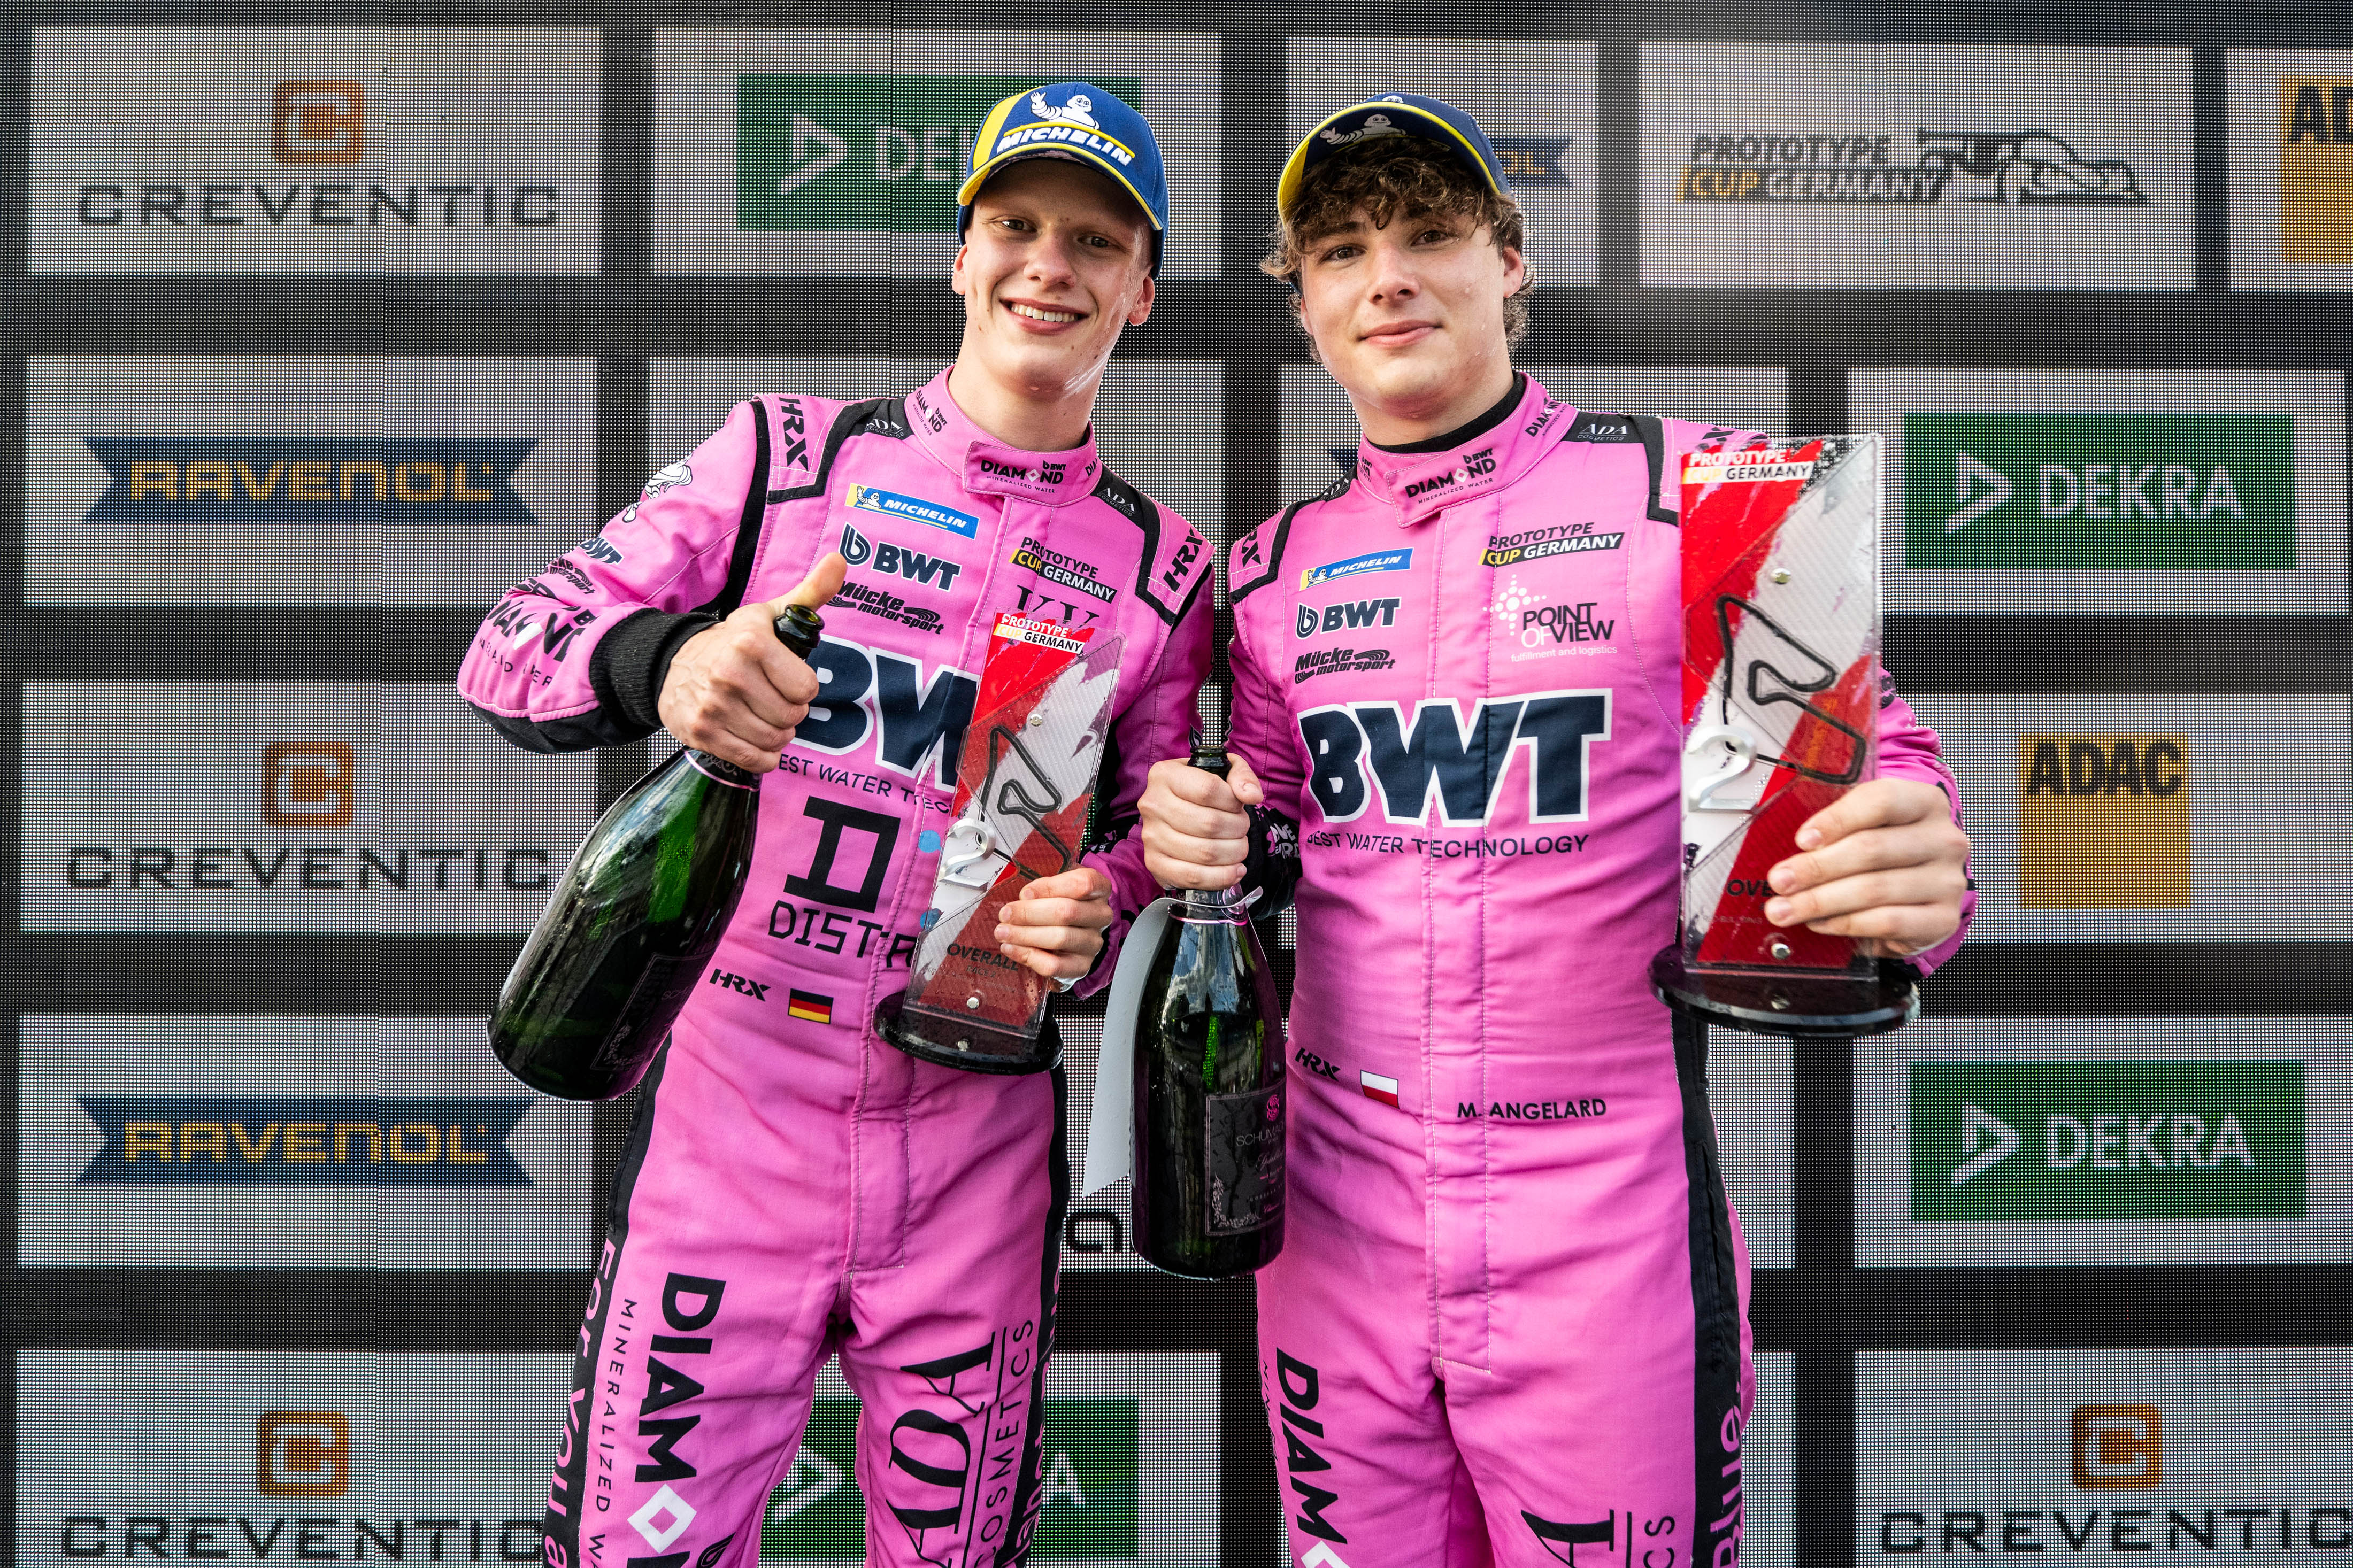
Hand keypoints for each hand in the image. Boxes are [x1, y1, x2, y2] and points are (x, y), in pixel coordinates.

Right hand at [656, 553, 846, 771]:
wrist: (671, 665)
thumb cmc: (732, 642)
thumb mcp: (769, 614)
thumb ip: (809, 593)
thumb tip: (840, 560)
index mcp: (750, 642)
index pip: (806, 689)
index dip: (802, 686)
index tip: (786, 677)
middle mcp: (729, 673)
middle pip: (792, 717)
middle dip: (790, 711)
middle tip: (773, 697)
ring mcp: (713, 706)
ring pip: (775, 741)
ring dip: (776, 733)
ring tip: (762, 714)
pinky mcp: (702, 733)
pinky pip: (754, 760)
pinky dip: (762, 755)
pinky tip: (752, 736)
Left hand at [996, 868, 1114, 981]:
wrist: (1070, 939)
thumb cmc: (1060, 906)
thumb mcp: (1054, 888)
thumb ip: (1042, 889)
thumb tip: (1027, 897)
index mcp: (1098, 890)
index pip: (1083, 884)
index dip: (1051, 887)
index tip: (1025, 893)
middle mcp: (1100, 916)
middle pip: (1067, 912)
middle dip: (1029, 913)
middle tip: (1006, 914)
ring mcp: (1093, 943)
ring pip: (1059, 938)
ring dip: (1024, 935)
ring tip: (1003, 932)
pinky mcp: (1081, 966)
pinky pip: (1053, 965)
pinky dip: (1027, 956)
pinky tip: (1011, 948)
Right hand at [1139, 753, 1262, 889]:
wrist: (1177, 812)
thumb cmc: (1202, 790)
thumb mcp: (1223, 771)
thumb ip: (1242, 776)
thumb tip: (1252, 796)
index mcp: (1165, 775)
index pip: (1208, 789)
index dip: (1233, 801)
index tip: (1239, 805)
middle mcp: (1152, 804)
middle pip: (1209, 823)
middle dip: (1238, 828)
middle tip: (1242, 828)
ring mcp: (1150, 836)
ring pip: (1205, 852)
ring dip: (1234, 852)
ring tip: (1239, 846)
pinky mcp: (1154, 863)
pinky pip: (1193, 876)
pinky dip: (1222, 877)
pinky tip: (1235, 870)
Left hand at [1764, 778, 1970, 957]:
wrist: (1920, 892)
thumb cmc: (1883, 852)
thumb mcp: (1862, 827)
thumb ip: (1834, 828)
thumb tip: (1791, 849)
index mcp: (1924, 802)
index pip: (1881, 801)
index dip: (1836, 820)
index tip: (1801, 840)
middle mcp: (1943, 839)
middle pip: (1871, 849)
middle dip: (1816, 867)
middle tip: (1779, 881)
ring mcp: (1947, 881)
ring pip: (1874, 889)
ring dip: (1820, 901)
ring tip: (1785, 908)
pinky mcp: (1943, 919)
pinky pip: (1886, 922)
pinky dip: (1844, 923)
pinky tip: (1818, 922)